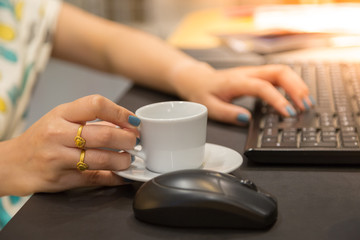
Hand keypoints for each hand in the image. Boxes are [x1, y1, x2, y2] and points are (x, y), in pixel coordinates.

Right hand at [0, 95, 138, 195]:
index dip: (121, 113)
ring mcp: (59, 158)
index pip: (96, 105)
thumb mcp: (61, 118)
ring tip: (128, 158)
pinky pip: (96, 179)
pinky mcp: (62, 179)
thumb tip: (125, 125)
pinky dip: (114, 177)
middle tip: (135, 142)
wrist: (13, 163)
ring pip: (102, 159)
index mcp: (61, 114)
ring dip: (123, 160)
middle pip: (105, 134)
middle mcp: (58, 134)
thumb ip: (90, 119)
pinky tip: (122, 175)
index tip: (133, 121)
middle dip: (128, 139)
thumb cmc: (42, 137)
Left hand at [171, 63, 313, 124]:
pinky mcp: (257, 75)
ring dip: (297, 85)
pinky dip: (291, 84)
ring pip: (282, 71)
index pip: (262, 86)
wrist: (198, 79)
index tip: (288, 113)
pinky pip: (278, 75)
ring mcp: (253, 72)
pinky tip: (296, 97)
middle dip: (296, 87)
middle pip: (279, 71)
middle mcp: (248, 73)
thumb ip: (227, 113)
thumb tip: (245, 119)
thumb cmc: (203, 92)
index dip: (277, 99)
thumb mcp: (209, 107)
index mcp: (236, 81)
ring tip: (306, 103)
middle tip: (305, 106)